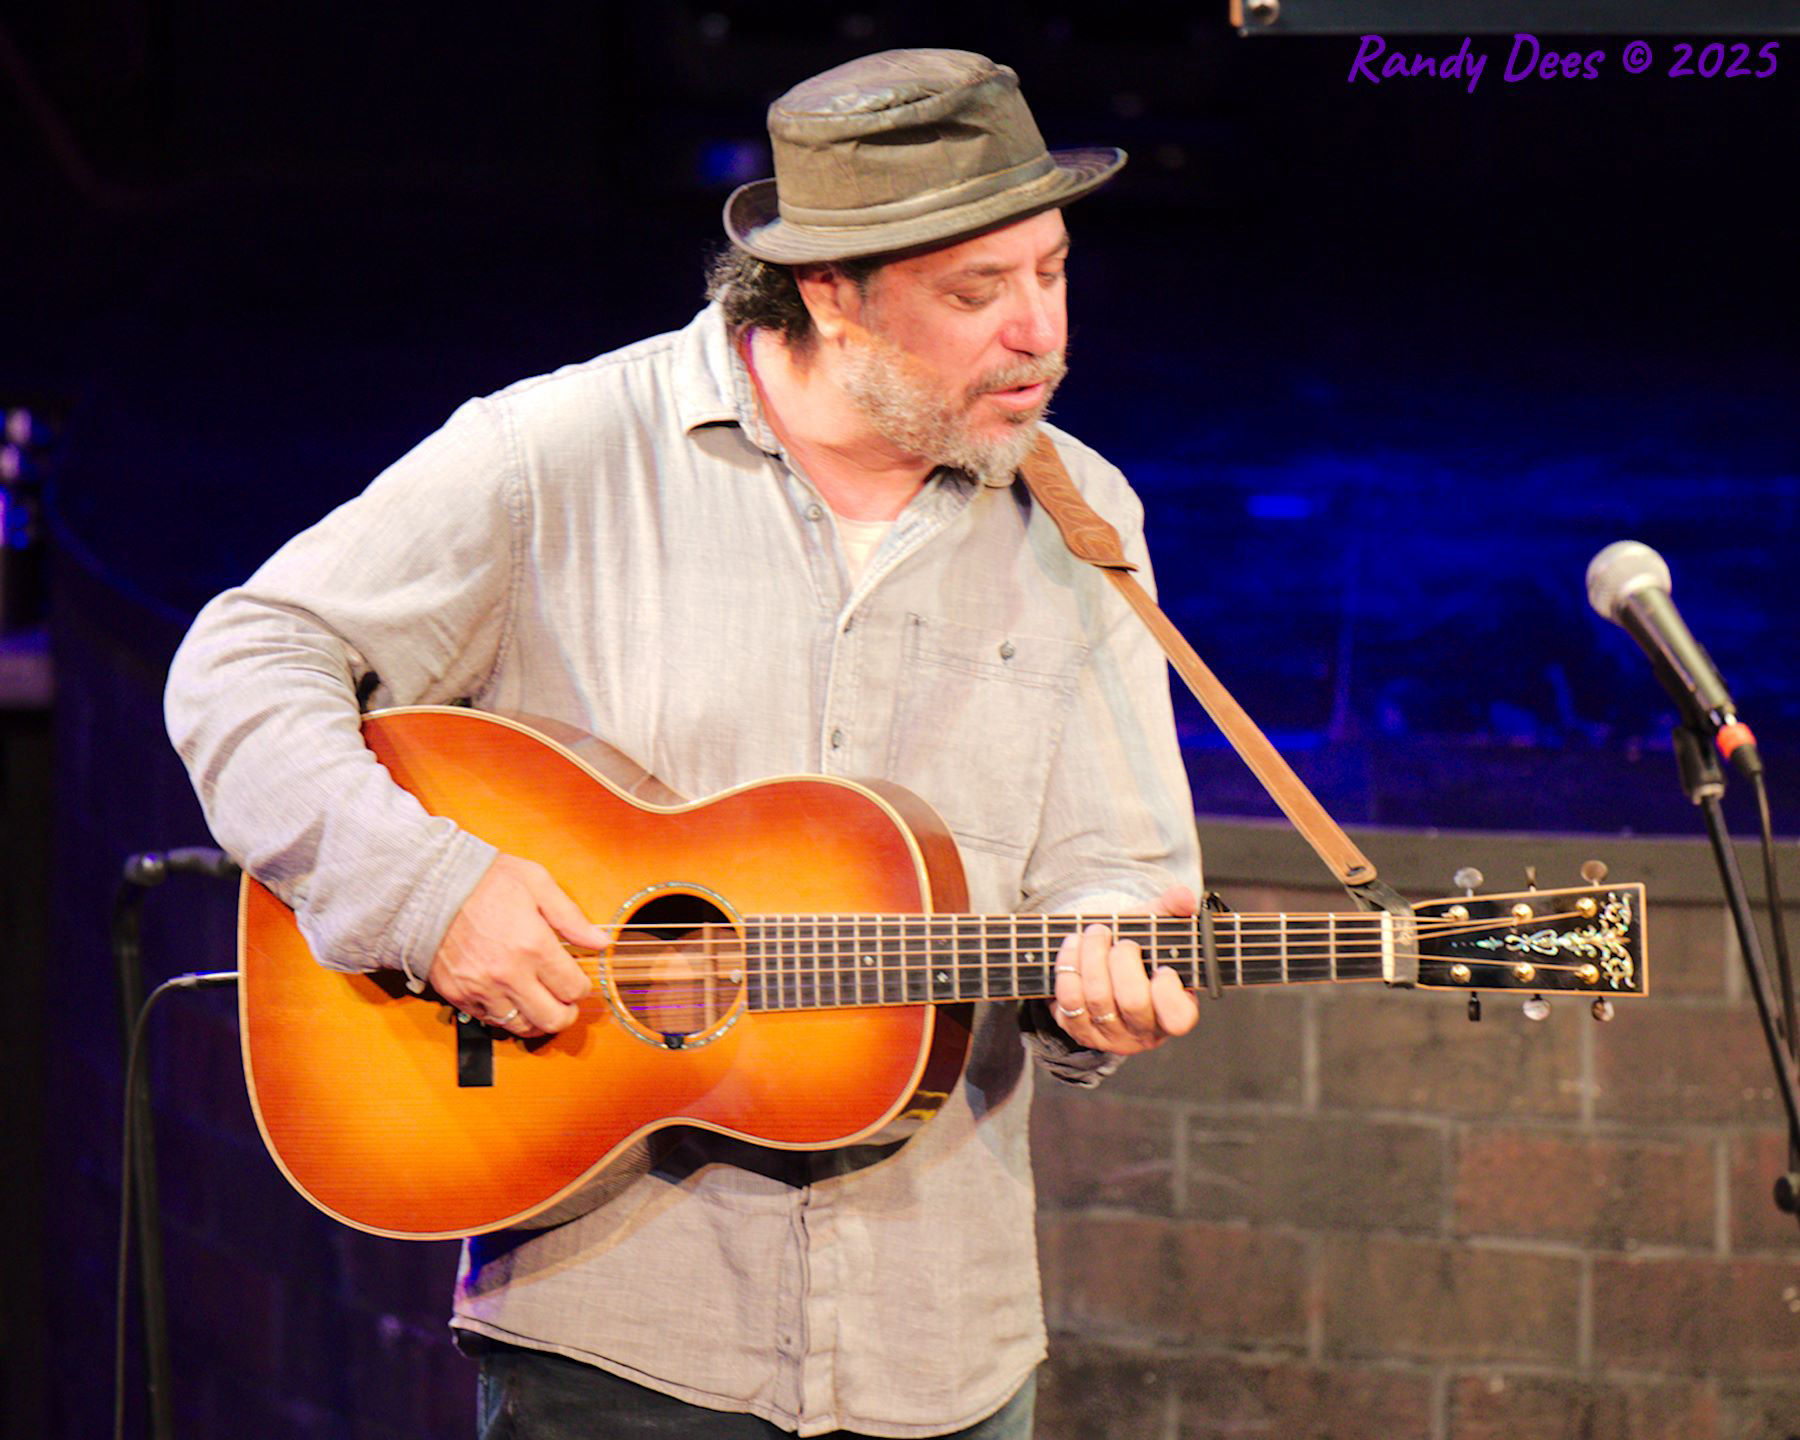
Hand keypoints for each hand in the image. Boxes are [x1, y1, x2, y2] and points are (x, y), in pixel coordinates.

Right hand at [425, 854, 600, 1036]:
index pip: (573, 988)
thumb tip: (600, 942)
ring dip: (536, 1020)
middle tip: (566, 1003)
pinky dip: (505, 1016)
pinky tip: (511, 999)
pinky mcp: (458, 995)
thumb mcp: (537, 883)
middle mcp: (509, 974)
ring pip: (521, 1027)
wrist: (428, 886)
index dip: (582, 987)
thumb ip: (571, 917)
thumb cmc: (485, 879)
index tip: (578, 980)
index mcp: (533, 945)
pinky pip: (490, 1021)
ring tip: (540, 1004)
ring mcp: (481, 988)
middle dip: (567, 1014)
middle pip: (552, 1018)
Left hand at [1050, 884, 1199, 1055]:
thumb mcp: (1157, 927)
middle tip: (1120, 940)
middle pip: (1133, 1002)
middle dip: (1122, 960)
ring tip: (1095, 933)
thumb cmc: (1138, 949)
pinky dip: (1069, 965)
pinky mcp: (1079, 1030)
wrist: (1101, 962)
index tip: (1161, 967)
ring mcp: (1110, 1034)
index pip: (1178, 1018)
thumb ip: (1174, 908)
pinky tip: (1074, 945)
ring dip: (1092, 956)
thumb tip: (1183, 896)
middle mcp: (1144, 1030)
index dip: (1168, 991)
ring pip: (1098, 998)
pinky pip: (1069, 1000)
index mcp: (1175, 1010)